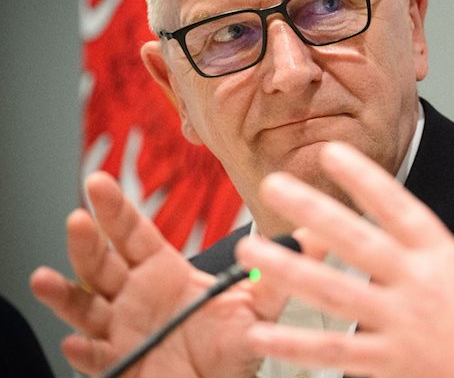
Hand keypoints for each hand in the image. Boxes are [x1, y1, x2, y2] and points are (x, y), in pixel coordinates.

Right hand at [30, 171, 283, 377]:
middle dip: (87, 239)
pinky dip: (83, 352)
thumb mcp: (259, 306)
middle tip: (78, 216)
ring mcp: (120, 329)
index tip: (98, 182)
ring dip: (65, 292)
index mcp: (163, 273)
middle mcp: (134, 296)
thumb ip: (281, 270)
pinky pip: (94, 358)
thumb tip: (317, 236)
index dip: (115, 209)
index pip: (133, 234)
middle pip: (102, 262)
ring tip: (47, 278)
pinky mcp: (118, 364)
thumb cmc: (231, 345)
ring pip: (84, 306)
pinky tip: (76, 344)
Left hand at [236, 141, 453, 377]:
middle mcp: (416, 283)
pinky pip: (334, 351)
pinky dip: (295, 343)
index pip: (398, 206)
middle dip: (311, 210)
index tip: (330, 153)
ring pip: (334, 291)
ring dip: (289, 270)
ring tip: (252, 253)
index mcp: (444, 257)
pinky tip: (263, 333)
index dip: (363, 178)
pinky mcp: (392, 361)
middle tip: (274, 186)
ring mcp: (400, 322)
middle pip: (355, 238)